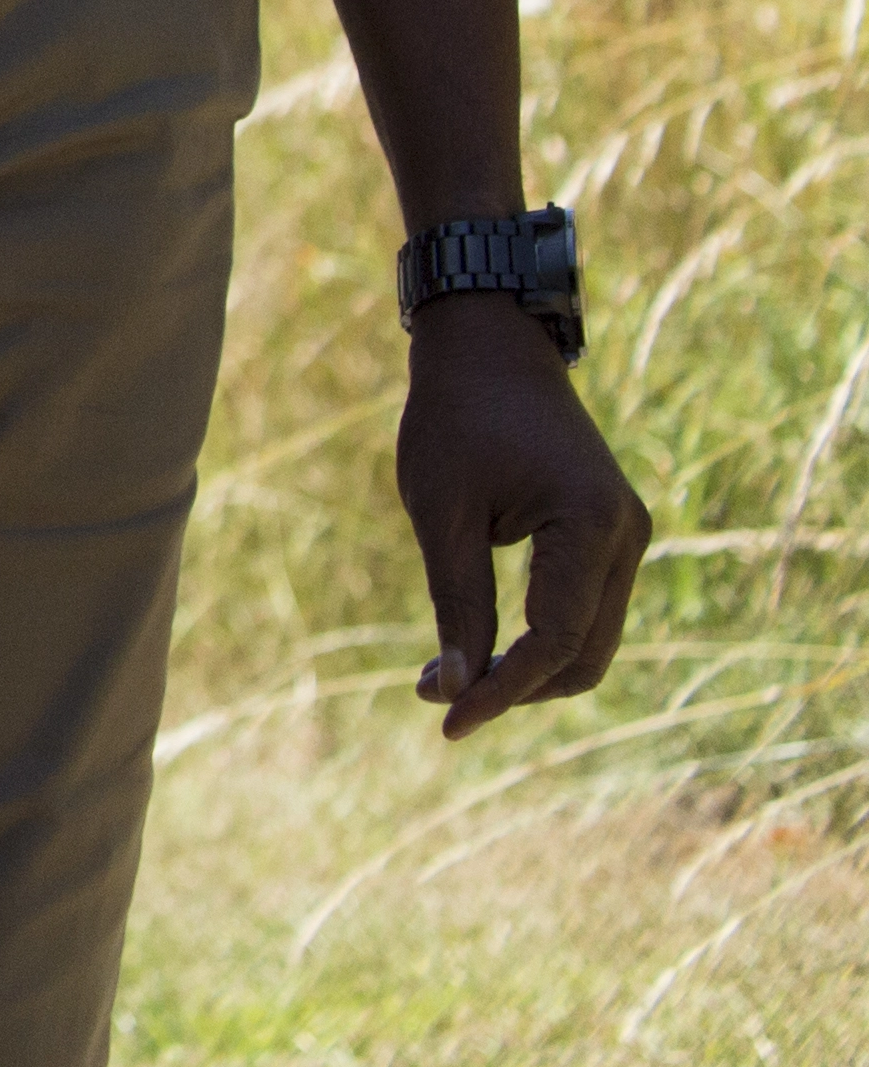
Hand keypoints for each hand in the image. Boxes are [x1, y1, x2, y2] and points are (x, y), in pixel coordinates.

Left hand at [399, 296, 646, 737]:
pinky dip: (539, 636)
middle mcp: (627, 535)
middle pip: (584, 654)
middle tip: (439, 696)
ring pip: (589, 638)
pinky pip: (584, 608)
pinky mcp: (610, 533)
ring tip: (447, 676)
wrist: (487, 346)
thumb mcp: (442, 512)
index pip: (555, 641)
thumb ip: (457, 601)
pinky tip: (481, 645)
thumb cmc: (454, 418)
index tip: (447, 720)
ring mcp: (626, 534)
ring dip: (528, 668)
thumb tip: (459, 687)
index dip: (503, 690)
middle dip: (516, 687)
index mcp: (592, 525)